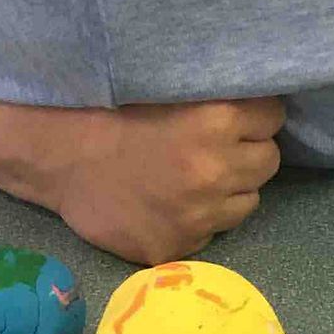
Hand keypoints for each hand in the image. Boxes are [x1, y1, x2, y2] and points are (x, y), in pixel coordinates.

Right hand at [0, 95, 284, 266]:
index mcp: (217, 120)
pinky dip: (200, 218)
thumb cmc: (113, 110)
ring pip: (248, 201)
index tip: (238, 115)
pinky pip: (212, 232)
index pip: (274, 116)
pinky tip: (172, 203)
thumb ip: (218, 94)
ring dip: (230, 188)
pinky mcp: (180, 245)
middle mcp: (217, 169)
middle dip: (248, 152)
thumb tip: (261, 92)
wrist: (60, 156)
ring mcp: (200, 214)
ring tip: (195, 177)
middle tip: (218, 147)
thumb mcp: (172, 87)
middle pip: (268, 160)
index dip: (256, 115)